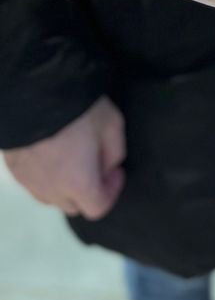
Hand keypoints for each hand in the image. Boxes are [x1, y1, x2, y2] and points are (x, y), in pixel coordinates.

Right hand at [3, 96, 125, 219]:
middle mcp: (50, 189)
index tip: (116, 171)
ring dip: (66, 186)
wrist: (32, 92)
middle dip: (89, 191)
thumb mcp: (112, 123)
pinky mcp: (13, 168)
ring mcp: (27, 180)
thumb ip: (116, 152)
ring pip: (51, 197)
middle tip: (96, 163)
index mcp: (78, 183)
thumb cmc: (77, 107)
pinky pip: (33, 183)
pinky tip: (53, 153)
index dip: (112, 191)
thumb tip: (109, 167)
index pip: (97, 208)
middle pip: (73, 206)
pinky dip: (46, 176)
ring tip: (74, 157)